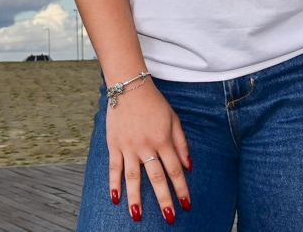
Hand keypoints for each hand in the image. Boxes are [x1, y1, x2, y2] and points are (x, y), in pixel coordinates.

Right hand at [107, 80, 190, 222]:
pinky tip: (115, 199)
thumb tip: (188, 167)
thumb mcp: (173, 119)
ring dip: (135, 198)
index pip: (175, 170)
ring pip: (133, 177)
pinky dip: (113, 183)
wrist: (129, 86)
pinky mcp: (114, 144)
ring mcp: (128, 146)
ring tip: (137, 216)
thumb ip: (181, 143)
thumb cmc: (154, 103)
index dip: (181, 189)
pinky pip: (114, 167)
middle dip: (164, 199)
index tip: (186, 205)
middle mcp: (146, 145)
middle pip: (156, 178)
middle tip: (169, 218)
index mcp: (163, 140)